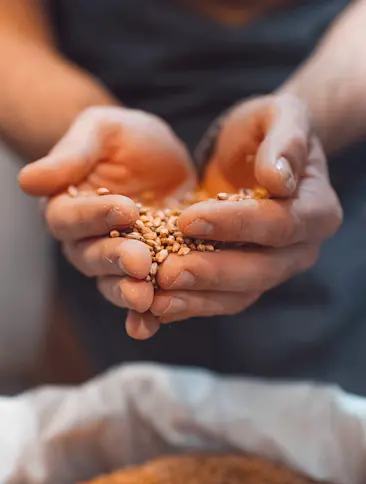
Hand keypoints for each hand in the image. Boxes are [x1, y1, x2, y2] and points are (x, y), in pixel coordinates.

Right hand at [19, 107, 195, 338]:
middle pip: (90, 257)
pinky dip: (143, 315)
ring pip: (112, 282)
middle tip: (139, 261)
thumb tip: (28, 180)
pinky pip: (139, 298)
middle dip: (114, 260)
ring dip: (126, 293)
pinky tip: (150, 324)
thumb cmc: (128, 139)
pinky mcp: (144, 273)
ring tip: (144, 298)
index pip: (69, 217)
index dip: (94, 216)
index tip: (126, 209)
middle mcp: (86, 239)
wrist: (164, 160)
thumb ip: (73, 154)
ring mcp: (114, 260)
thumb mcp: (103, 131)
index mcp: (68, 205)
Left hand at [133, 94, 341, 336]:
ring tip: (156, 300)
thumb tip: (279, 179)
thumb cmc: (267, 130)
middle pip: (260, 270)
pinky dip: (189, 305)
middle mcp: (300, 249)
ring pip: (239, 294)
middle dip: (212, 272)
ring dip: (197, 299)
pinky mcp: (243, 278)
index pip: (279, 223)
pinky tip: (155, 308)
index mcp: (317, 211)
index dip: (235, 224)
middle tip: (166, 272)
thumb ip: (286, 141)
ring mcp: (272, 268)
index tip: (188, 219)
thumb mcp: (280, 116)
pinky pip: (220, 299)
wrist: (254, 153)